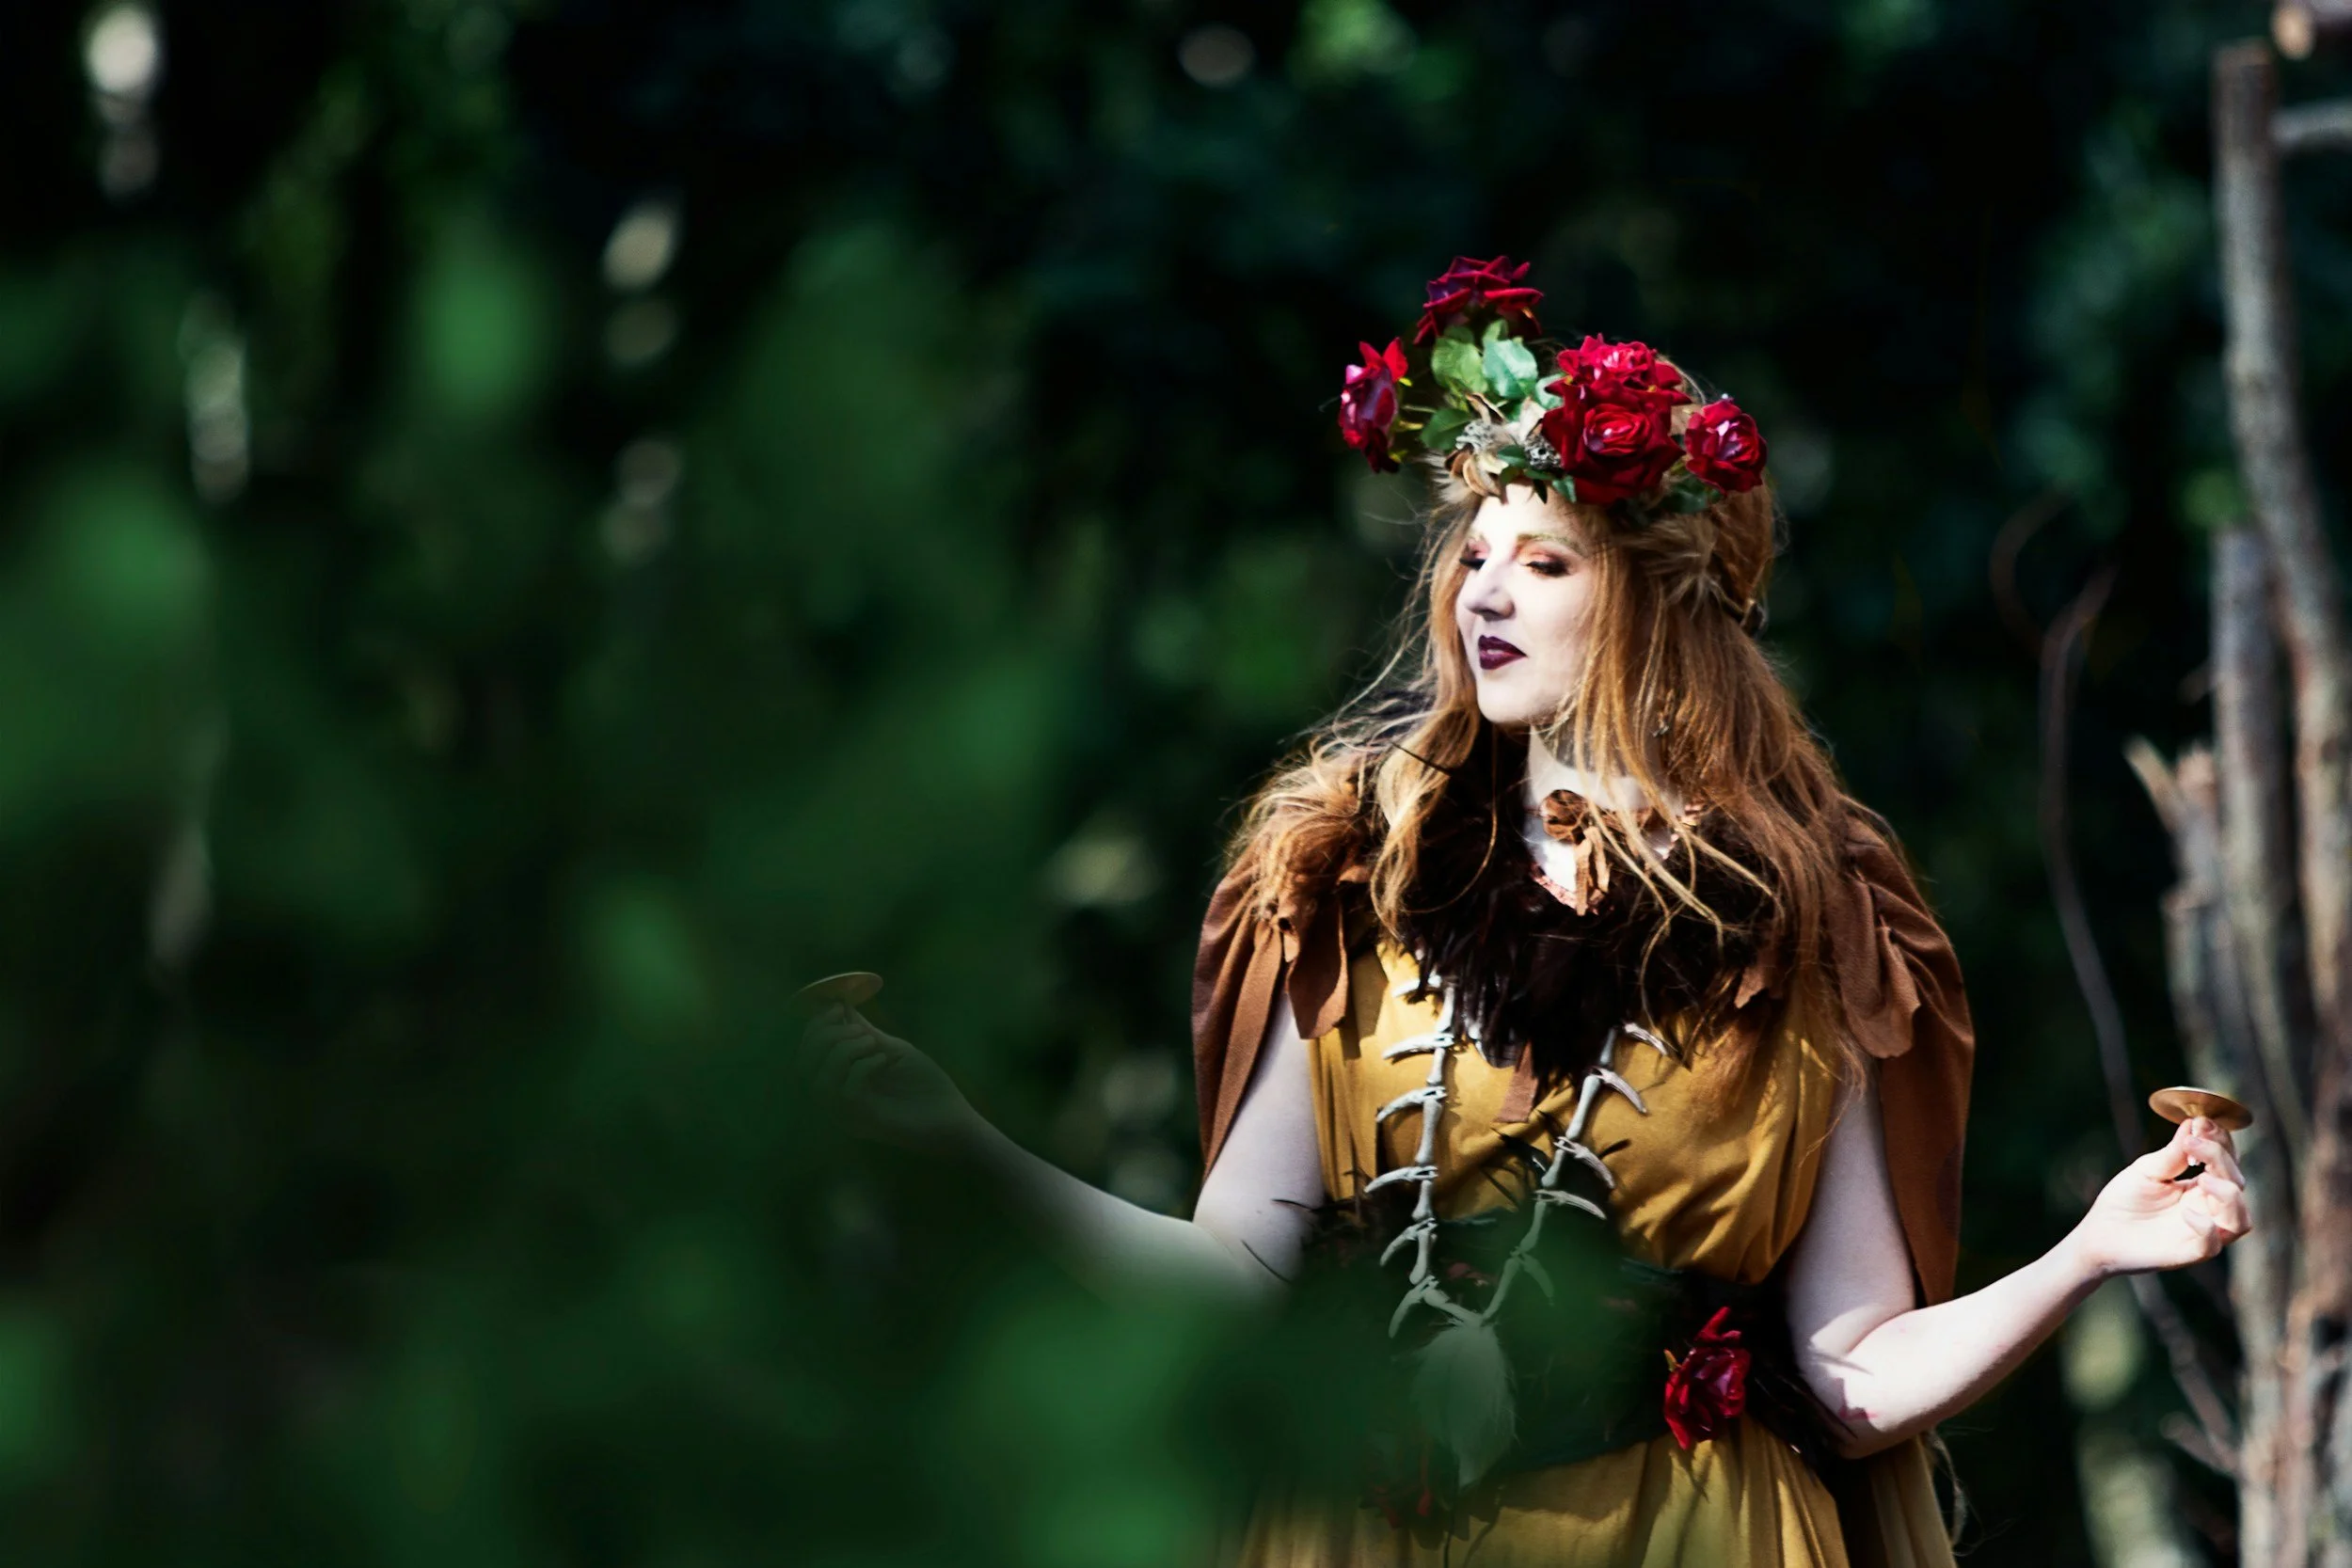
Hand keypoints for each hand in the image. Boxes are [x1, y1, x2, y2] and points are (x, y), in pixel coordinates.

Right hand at [798, 1003, 975, 1150]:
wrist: (954, 1117)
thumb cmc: (925, 1086)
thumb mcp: (892, 1050)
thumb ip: (865, 1032)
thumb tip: (841, 1005)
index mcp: (840, 1081)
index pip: (806, 1055)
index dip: (814, 1027)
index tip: (836, 1006)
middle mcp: (837, 1100)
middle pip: (804, 1067)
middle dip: (825, 1036)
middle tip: (860, 1028)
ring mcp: (848, 1115)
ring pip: (819, 1082)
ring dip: (841, 1052)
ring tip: (872, 1043)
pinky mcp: (865, 1123)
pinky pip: (845, 1094)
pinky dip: (860, 1068)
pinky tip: (883, 1060)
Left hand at [2070, 1117, 2250, 1279]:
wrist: (2099, 1232)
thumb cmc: (2124, 1200)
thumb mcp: (2147, 1170)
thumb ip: (2173, 1153)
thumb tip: (2194, 1123)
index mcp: (2201, 1186)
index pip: (2228, 1162)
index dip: (2221, 1141)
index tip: (2201, 1122)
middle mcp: (2209, 1209)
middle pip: (2237, 1184)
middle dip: (2222, 1159)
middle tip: (2194, 1141)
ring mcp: (2203, 1232)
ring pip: (2241, 1219)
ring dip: (2228, 1195)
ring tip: (2203, 1177)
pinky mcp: (2189, 1252)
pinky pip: (2212, 1244)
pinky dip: (2206, 1227)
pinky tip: (2186, 1212)